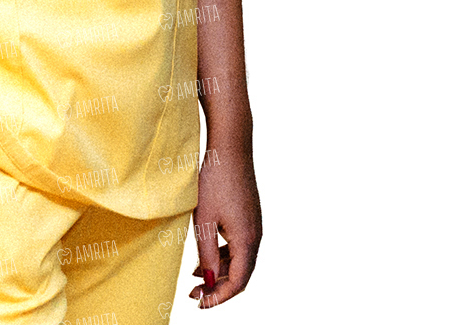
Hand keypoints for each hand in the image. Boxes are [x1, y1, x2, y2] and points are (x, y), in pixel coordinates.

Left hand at [189, 144, 261, 307]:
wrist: (230, 146)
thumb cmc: (215, 178)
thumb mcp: (204, 218)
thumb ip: (206, 252)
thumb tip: (209, 280)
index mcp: (247, 239)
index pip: (238, 282)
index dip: (219, 297)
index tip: (200, 303)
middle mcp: (255, 235)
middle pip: (240, 274)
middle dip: (218, 288)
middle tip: (195, 294)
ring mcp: (254, 224)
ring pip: (239, 259)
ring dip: (220, 271)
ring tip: (195, 277)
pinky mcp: (248, 215)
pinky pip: (238, 244)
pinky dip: (223, 255)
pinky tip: (205, 255)